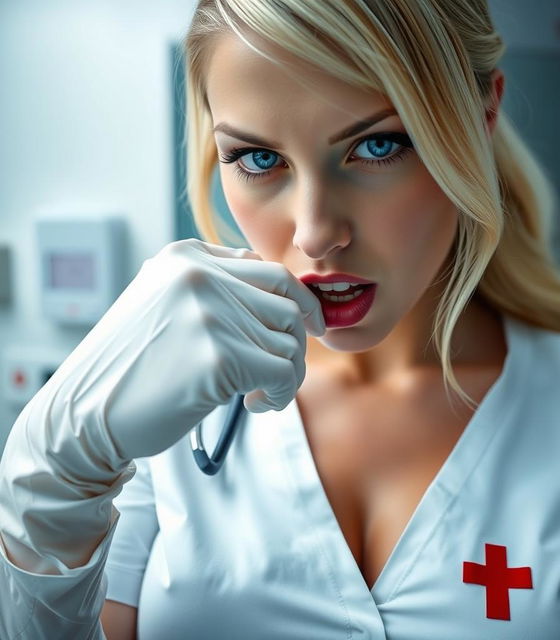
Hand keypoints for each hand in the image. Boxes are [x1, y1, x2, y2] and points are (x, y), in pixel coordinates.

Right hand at [46, 239, 325, 460]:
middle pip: (288, 303)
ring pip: (290, 341)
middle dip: (297, 342)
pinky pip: (283, 373)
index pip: (269, 270)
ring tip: (258, 394)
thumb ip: (216, 288)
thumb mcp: (164, 304)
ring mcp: (209, 313)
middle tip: (282, 373)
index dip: (299, 303)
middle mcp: (200, 275)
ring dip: (286, 375)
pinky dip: (281, 394)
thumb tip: (282, 294)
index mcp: (187, 257)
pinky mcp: (218, 356)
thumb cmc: (131, 367)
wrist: (81, 416)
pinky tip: (254, 406)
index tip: (309, 329)